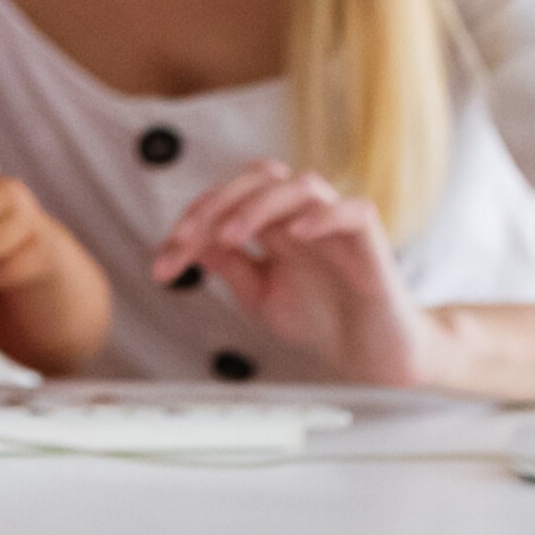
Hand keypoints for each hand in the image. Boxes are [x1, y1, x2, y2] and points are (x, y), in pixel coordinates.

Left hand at [148, 163, 448, 389]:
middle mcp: (303, 215)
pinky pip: (352, 210)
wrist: (371, 356)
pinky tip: (297, 234)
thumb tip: (189, 243)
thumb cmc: (322, 319)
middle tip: (185, 240)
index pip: (229, 200)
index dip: (192, 222)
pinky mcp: (371, 240)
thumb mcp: (260, 296)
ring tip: (230, 236)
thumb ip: (231, 267)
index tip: (163, 263)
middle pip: (259, 178)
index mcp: (274, 224)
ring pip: (300, 185)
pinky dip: (324, 216)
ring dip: (259, 205)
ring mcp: (336, 223)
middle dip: (216, 204)